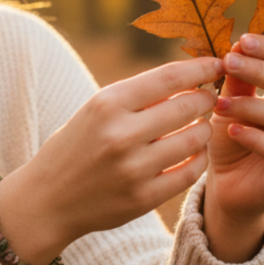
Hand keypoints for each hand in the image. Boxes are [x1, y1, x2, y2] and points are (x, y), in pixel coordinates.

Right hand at [0, 56, 223, 264]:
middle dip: (206, 98)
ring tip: (198, 127)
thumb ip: (137, 97)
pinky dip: (199, 159)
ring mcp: (133, 168)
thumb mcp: (95, 111)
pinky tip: (193, 154)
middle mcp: (120, 134)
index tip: (216, 64)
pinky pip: (191, 172)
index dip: (200, 68)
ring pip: (196, 139)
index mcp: (106, 104)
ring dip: (204, 129)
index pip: (168, 77)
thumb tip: (189, 77)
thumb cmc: (75, 146)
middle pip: (188, 106)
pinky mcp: (143, 198)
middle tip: (209, 98)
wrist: (47, 200)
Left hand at [205, 34, 263, 261]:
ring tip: (219, 104)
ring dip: (252, 107)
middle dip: (261, 71)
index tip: (239, 41)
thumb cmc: (233, 138)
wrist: (230, 187)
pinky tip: (231, 131)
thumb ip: (238, 81)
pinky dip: (255, 139)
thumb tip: (237, 46)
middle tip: (227, 63)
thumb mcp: (232, 104)